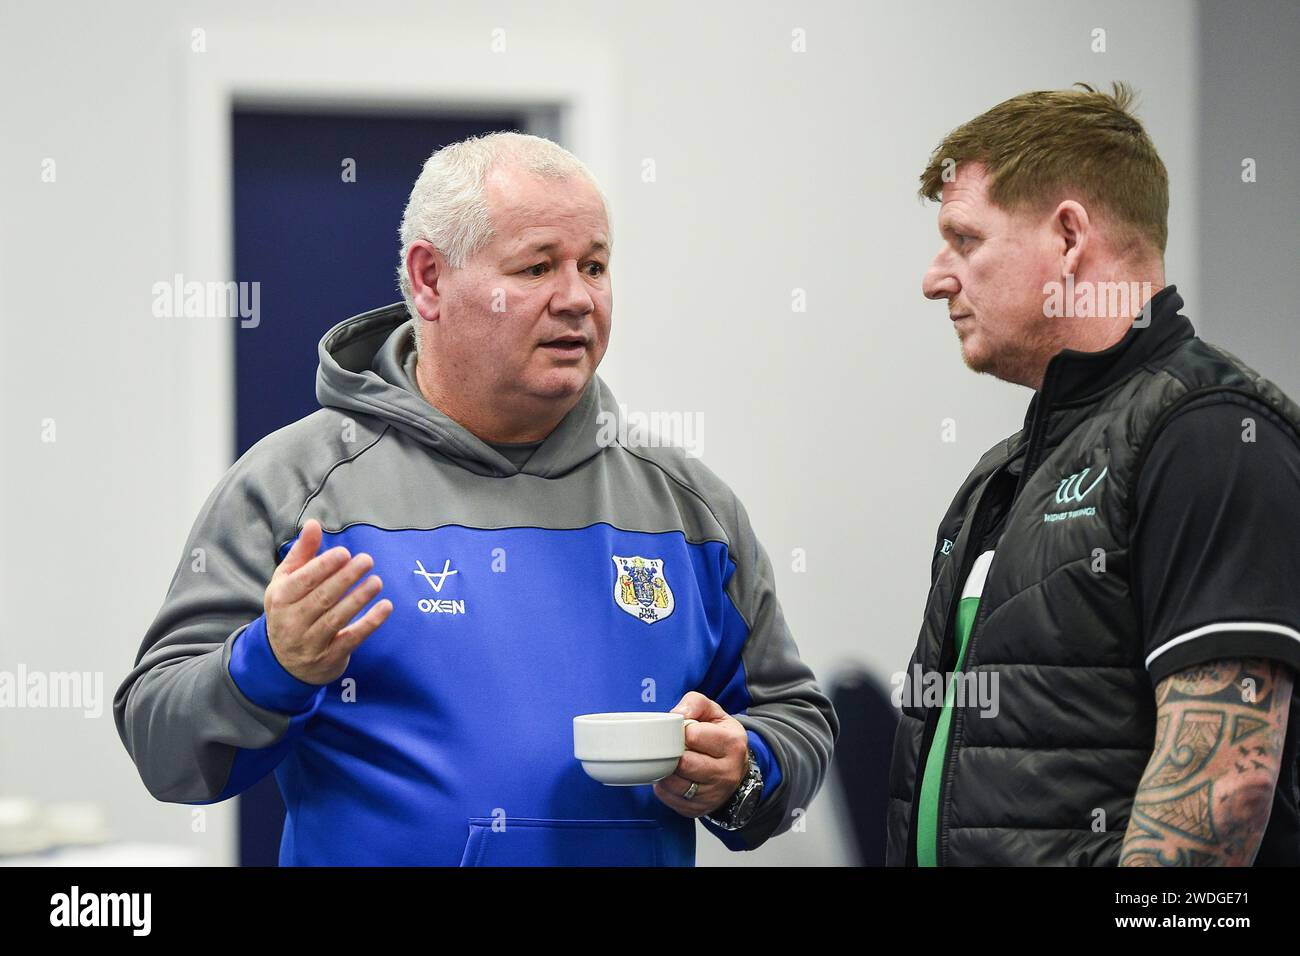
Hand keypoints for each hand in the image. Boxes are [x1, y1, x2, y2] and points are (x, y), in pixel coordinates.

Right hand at [263, 518, 392, 684]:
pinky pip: (351, 639)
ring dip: (358, 599)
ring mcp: (310, 643)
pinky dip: (370, 623)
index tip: (345, 552)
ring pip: (336, 619)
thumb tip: (313, 524)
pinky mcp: (329, 658)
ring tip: (376, 581)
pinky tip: (385, 607)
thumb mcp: (287, 582)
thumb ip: (302, 554)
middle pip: (321, 598)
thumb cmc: (289, 610)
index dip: (324, 566)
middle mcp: (291, 622)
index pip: (303, 581)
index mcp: (280, 599)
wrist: (284, 663)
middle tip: (367, 560)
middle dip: (345, 578)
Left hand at [652, 691, 748, 817]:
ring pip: (675, 783)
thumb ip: (695, 703)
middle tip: (672, 747)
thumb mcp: (714, 713)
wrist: (736, 770)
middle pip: (684, 764)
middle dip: (672, 752)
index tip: (683, 731)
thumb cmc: (720, 738)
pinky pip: (670, 798)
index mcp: (732, 744)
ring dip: (665, 770)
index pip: (693, 736)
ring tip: (670, 760)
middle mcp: (726, 772)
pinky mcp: (699, 809)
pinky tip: (671, 776)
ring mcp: (713, 794)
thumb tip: (675, 714)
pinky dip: (664, 786)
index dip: (681, 731)